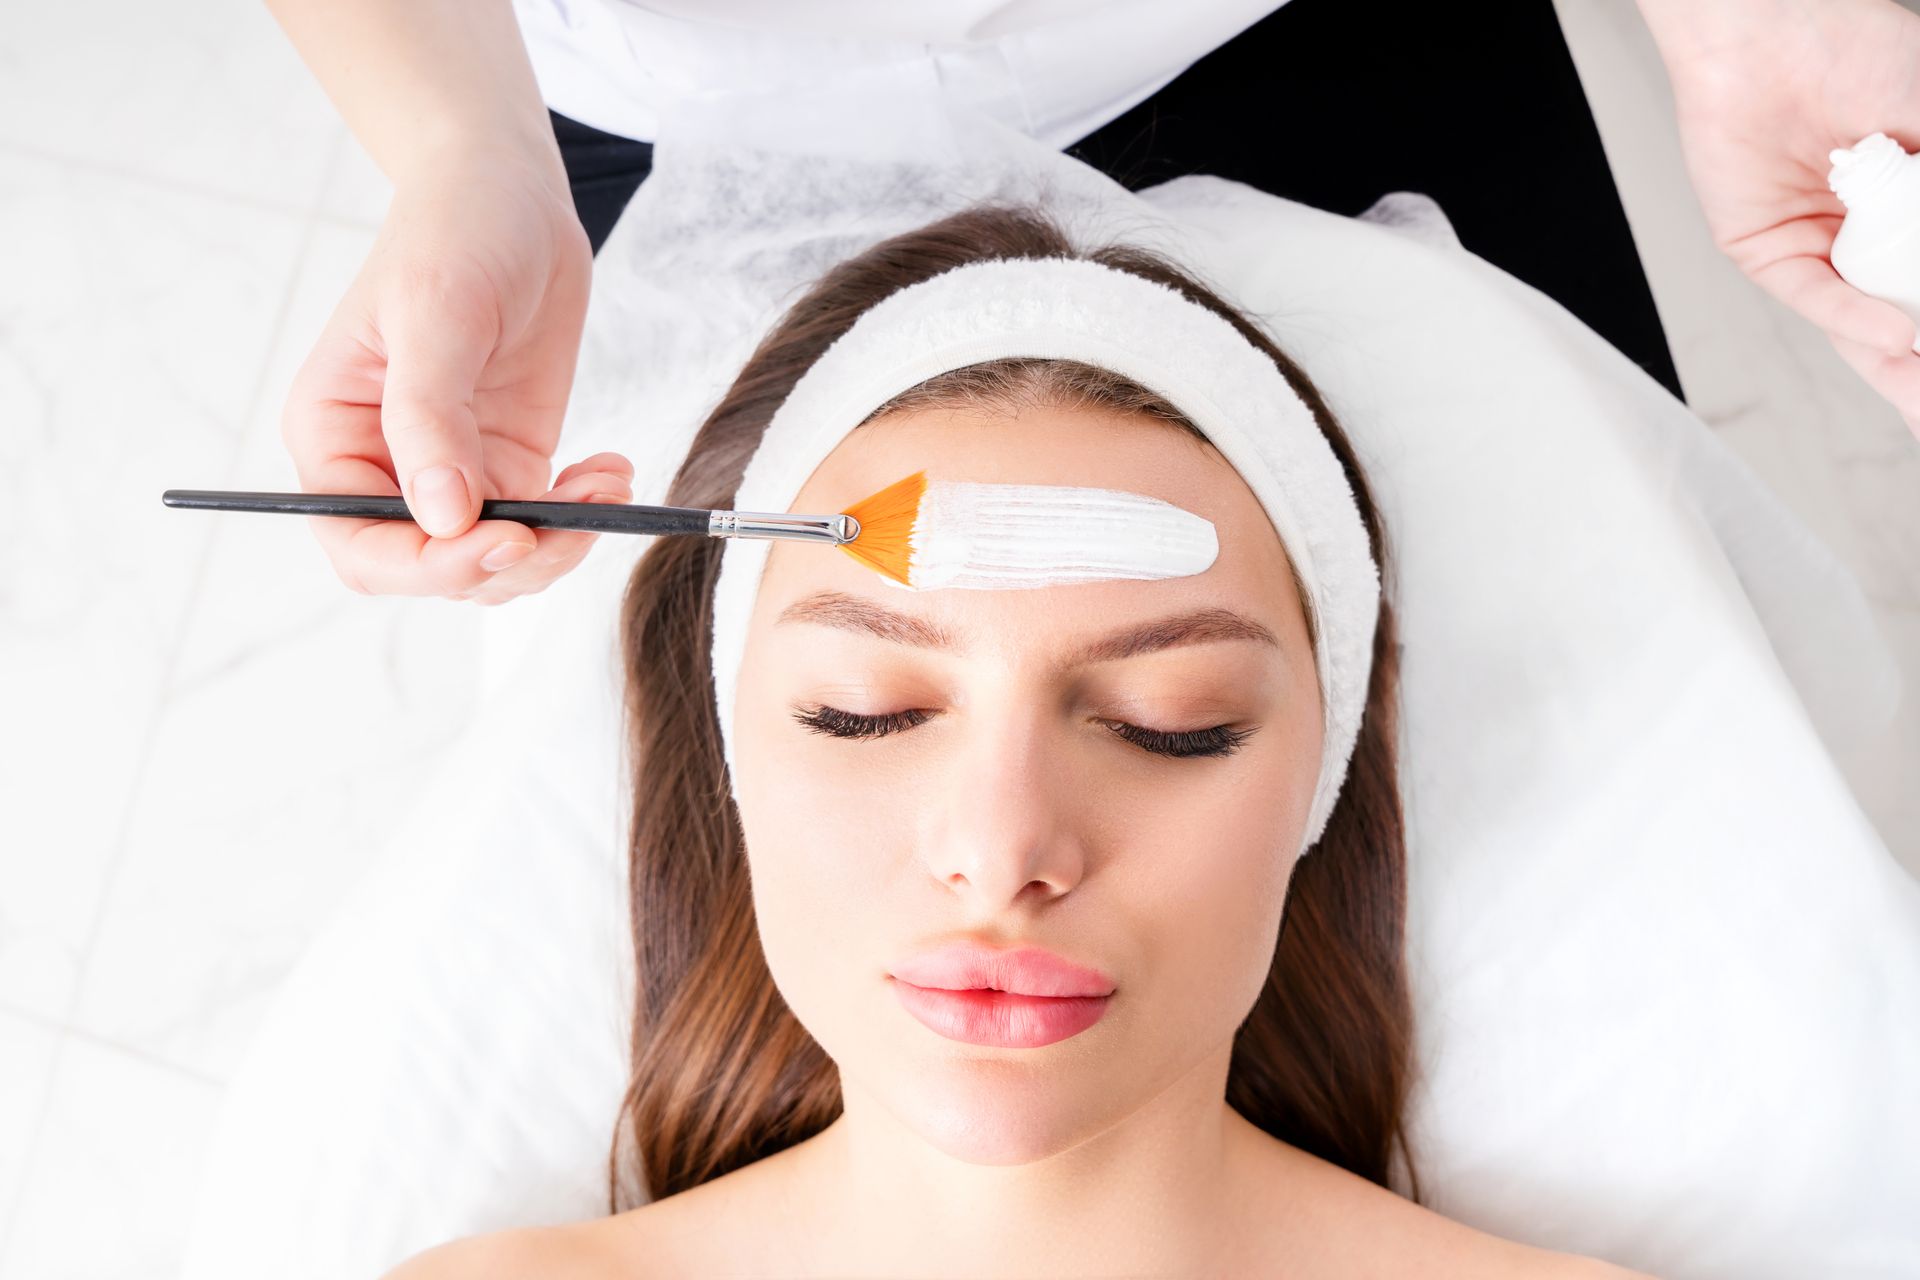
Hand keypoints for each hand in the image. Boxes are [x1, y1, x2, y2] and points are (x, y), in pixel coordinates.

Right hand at [280, 143, 632, 602]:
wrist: (511, 198)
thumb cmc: (453, 235)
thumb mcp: (435, 316)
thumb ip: (429, 418)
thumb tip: (443, 517)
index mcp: (335, 437)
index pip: (361, 545)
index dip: (428, 565)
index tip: (505, 540)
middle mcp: (385, 467)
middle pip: (432, 567)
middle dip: (504, 563)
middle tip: (571, 524)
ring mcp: (452, 471)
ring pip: (495, 560)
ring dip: (555, 544)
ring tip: (604, 484)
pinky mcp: (509, 463)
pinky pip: (541, 524)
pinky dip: (581, 517)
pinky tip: (610, 472)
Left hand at [1650, 0, 1919, 438]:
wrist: (1774, 27)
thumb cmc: (1857, 53)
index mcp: (1907, 206)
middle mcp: (1861, 236)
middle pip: (1905, 316)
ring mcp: (1815, 246)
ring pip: (1862, 322)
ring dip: (1904, 366)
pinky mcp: (1763, 250)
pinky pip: (1815, 295)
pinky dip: (1856, 318)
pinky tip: (1901, 338)